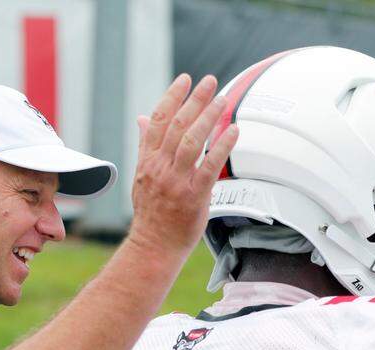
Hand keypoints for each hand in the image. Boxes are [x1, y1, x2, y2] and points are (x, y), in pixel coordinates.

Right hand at [128, 74, 239, 257]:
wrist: (153, 245)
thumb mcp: (141, 175)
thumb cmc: (151, 212)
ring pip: (192, 141)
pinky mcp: (194, 196)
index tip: (186, 80)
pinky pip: (210, 166)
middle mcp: (160, 167)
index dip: (172, 96)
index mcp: (147, 160)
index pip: (158, 121)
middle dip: (195, 100)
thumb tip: (142, 120)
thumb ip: (145, 145)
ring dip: (208, 117)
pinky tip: (233, 130)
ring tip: (222, 100)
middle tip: (210, 82)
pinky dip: (222, 146)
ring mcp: (176, 182)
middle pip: (177, 125)